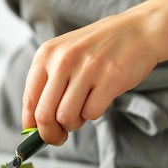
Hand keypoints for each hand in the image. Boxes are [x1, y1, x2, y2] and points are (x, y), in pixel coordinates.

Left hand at [22, 9, 160, 144]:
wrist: (138, 30)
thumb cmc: (97, 50)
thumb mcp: (63, 57)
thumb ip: (48, 85)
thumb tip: (35, 125)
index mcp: (45, 55)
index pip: (29, 100)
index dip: (31, 125)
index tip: (37, 135)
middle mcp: (62, 60)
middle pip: (44, 115)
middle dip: (50, 134)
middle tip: (59, 137)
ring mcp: (86, 69)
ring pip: (66, 117)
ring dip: (74, 123)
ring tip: (81, 110)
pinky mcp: (109, 79)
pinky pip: (91, 114)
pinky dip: (93, 115)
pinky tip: (98, 100)